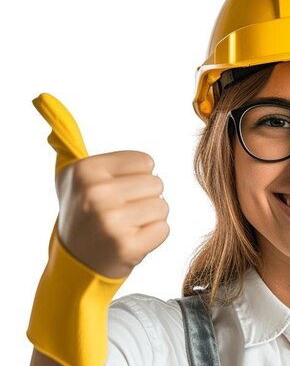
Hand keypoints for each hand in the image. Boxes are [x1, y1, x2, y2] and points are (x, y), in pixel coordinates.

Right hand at [56, 151, 169, 278]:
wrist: (78, 263)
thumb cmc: (84, 214)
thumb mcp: (72, 179)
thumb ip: (72, 145)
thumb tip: (50, 102)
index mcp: (85, 171)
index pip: (146, 162)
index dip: (137, 177)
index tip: (116, 191)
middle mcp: (96, 194)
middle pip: (157, 184)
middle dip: (145, 199)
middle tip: (123, 213)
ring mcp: (112, 222)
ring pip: (162, 206)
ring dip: (150, 218)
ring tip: (128, 226)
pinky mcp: (128, 246)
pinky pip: (164, 229)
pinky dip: (153, 236)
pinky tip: (133, 240)